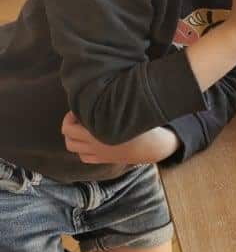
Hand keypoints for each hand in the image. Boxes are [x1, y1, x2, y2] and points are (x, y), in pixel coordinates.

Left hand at [61, 112, 179, 164]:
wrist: (152, 146)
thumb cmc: (140, 126)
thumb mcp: (125, 111)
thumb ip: (109, 104)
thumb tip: (100, 92)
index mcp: (96, 133)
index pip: (69, 126)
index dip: (72, 115)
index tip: (81, 108)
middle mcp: (93, 144)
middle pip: (67, 136)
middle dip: (70, 125)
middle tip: (79, 117)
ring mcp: (98, 154)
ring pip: (72, 147)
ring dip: (73, 137)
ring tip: (82, 129)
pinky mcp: (104, 160)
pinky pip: (84, 157)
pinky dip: (82, 150)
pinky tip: (90, 142)